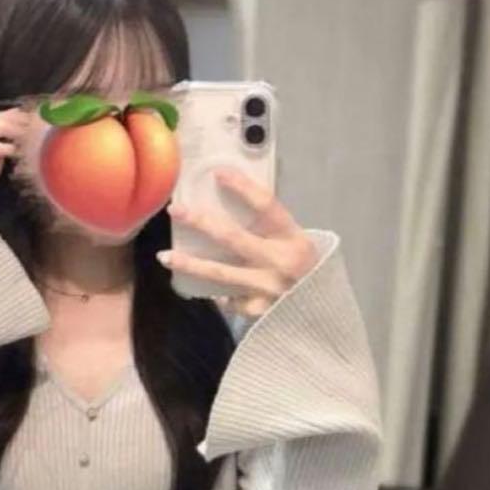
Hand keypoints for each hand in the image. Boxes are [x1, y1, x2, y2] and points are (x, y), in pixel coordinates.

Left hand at [158, 167, 319, 317]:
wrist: (324, 316)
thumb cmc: (308, 273)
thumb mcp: (299, 245)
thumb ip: (273, 230)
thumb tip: (235, 204)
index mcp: (294, 238)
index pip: (266, 206)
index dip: (242, 187)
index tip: (218, 173)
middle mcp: (280, 262)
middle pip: (233, 238)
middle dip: (201, 221)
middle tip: (175, 210)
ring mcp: (268, 289)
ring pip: (220, 274)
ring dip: (189, 264)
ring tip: (164, 256)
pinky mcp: (258, 312)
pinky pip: (228, 300)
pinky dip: (218, 295)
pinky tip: (208, 291)